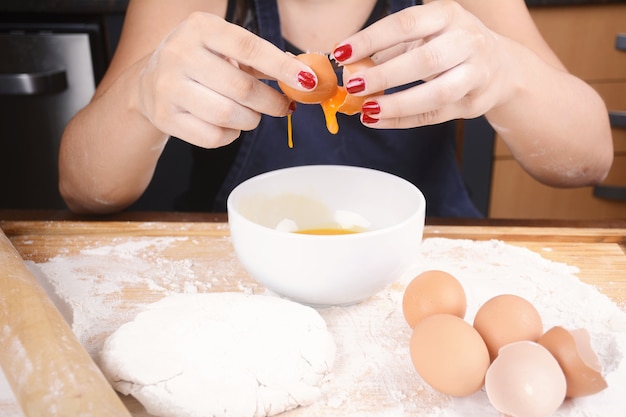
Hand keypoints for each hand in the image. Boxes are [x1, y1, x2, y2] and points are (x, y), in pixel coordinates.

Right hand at [136, 12, 315, 147]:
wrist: (149, 83)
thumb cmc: (201, 62)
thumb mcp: (225, 48)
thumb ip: (262, 59)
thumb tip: (305, 75)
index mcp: (200, 27)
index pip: (249, 47)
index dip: (281, 66)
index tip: (307, 81)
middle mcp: (179, 53)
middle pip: (242, 89)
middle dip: (272, 102)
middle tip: (284, 106)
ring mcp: (168, 87)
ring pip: (229, 116)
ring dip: (252, 120)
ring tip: (252, 114)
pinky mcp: (165, 117)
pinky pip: (214, 136)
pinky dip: (232, 135)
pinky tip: (229, 124)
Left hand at [332, 0, 514, 127]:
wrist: (501, 65)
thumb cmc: (450, 44)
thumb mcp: (425, 33)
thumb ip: (389, 47)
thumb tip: (348, 63)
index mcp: (447, 15)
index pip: (407, 24)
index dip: (372, 39)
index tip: (342, 52)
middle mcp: (466, 41)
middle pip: (425, 60)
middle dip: (385, 75)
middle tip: (354, 85)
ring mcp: (475, 74)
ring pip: (437, 93)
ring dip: (397, 104)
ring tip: (366, 109)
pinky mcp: (473, 103)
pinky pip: (435, 116)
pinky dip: (403, 120)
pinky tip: (378, 120)